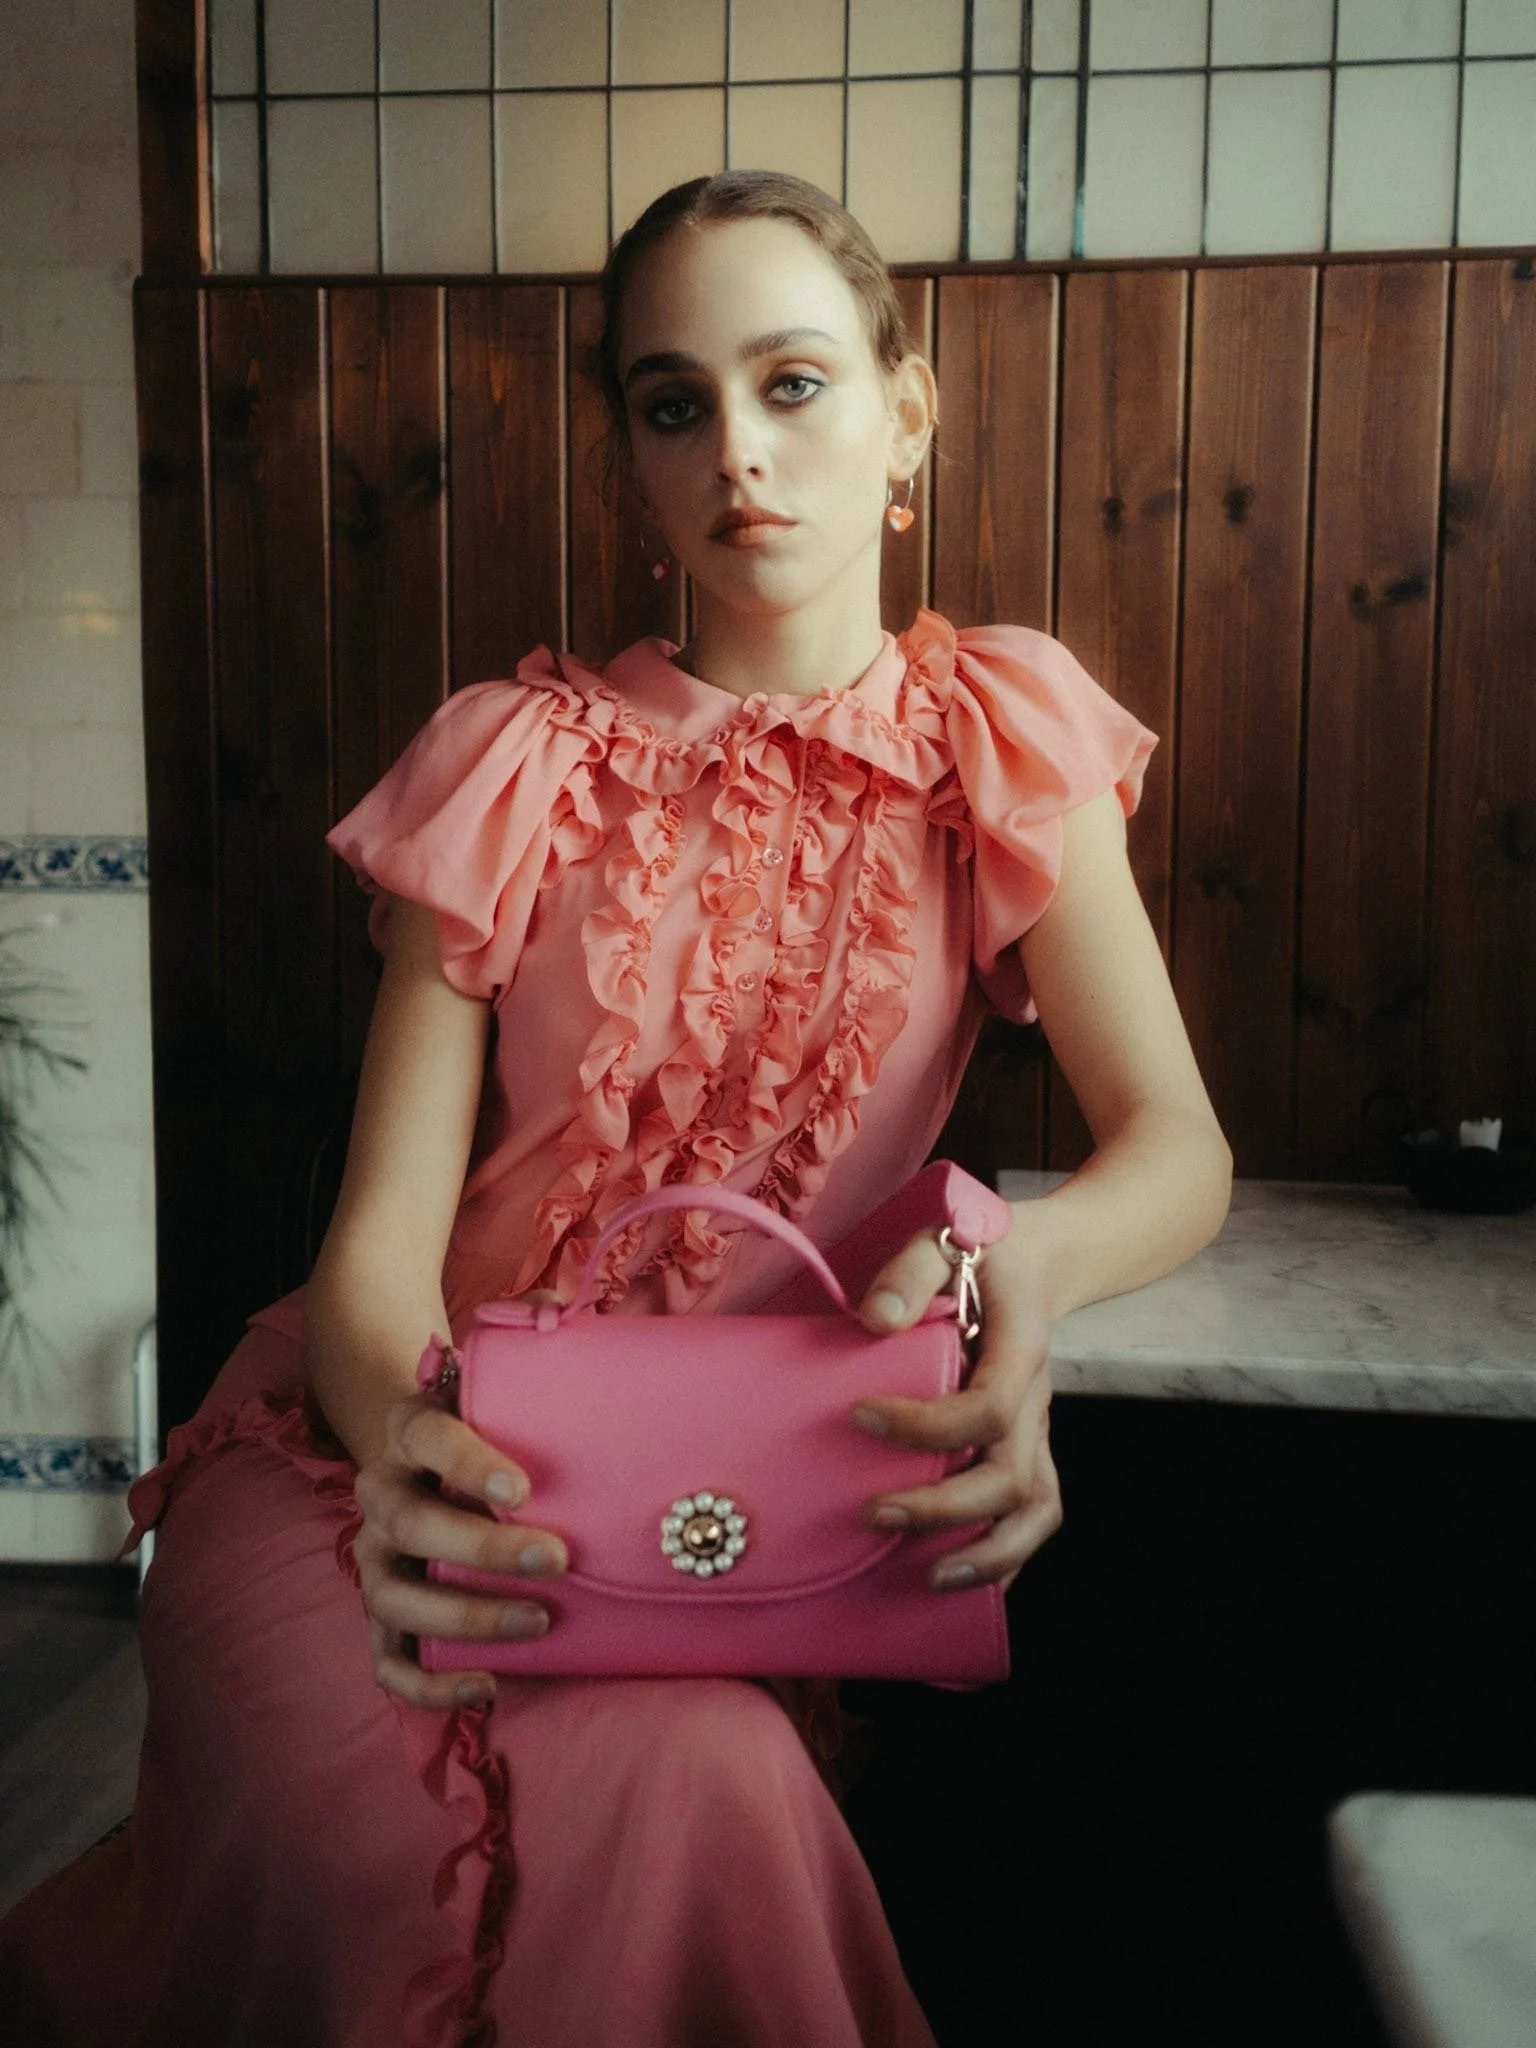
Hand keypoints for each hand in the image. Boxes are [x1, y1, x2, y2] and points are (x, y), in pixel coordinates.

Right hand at [351, 1294, 568, 1709]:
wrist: (424, 1447)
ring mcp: (376, 1559)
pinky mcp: (384, 1615)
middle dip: (484, 1549)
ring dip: (465, 1616)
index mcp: (410, 1430)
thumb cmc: (486, 1416)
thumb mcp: (499, 1375)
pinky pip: (388, 1662)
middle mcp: (381, 1494)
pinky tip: (488, 1684)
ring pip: (395, 1598)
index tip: (525, 1487)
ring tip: (538, 1621)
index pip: (429, 1440)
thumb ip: (526, 1341)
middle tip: (557, 1556)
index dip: (470, 1463)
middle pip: (414, 1526)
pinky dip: (429, 1684)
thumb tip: (560, 1313)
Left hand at [850, 1226, 1061, 1593]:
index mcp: (1020, 1350)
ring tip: (930, 1577)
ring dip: (990, 1554)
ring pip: (1037, 1510)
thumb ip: (910, 1272)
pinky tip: (959, 1580)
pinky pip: (1033, 1515)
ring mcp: (1037, 1432)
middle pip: (1013, 1478)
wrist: (1042, 1261)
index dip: (927, 1427)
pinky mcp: (1028, 1449)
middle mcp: (1036, 1402)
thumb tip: (875, 1320)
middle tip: (872, 1514)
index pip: (987, 1408)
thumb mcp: (945, 1238)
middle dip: (946, 1509)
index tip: (859, 1416)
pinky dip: (1006, 1557)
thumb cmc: (983, 1251)